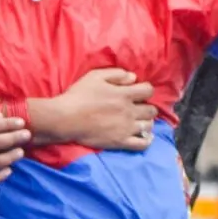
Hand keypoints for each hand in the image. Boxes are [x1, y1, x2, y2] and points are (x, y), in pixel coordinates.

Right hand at [38, 67, 156, 149]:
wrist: (66, 118)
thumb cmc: (78, 95)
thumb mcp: (95, 76)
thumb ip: (116, 74)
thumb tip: (133, 77)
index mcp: (124, 94)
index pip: (148, 90)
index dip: (146, 90)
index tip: (139, 92)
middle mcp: (129, 111)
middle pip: (151, 110)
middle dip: (147, 107)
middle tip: (138, 108)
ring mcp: (126, 128)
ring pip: (149, 126)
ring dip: (147, 122)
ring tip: (139, 121)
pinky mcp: (121, 142)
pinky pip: (142, 144)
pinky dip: (147, 140)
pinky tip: (145, 137)